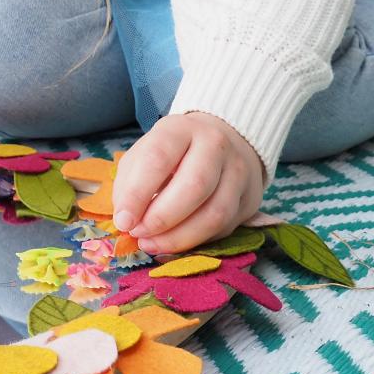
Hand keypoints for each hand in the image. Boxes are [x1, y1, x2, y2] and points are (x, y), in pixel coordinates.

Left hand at [111, 111, 265, 254]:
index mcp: (181, 129)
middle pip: (194, 186)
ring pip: (215, 214)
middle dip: (162, 218)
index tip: (123, 221)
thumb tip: (126, 220)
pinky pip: (225, 228)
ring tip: (153, 245)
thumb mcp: (145, 154)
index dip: (138, 194)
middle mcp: (215, 145)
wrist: (225, 141)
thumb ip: (130, 183)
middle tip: (139, 234)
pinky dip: (196, 241)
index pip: (158, 158)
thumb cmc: (173, 152)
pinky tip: (175, 242)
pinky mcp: (250, 198)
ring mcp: (238, 172)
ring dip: (180, 237)